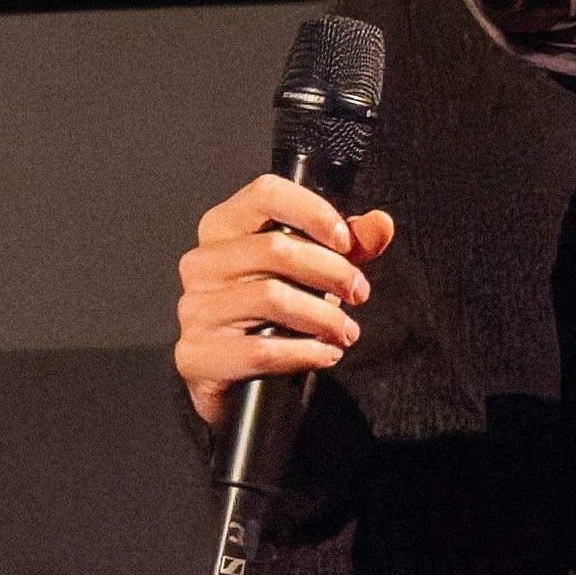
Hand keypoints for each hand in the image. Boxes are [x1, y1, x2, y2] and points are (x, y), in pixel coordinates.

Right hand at [175, 177, 395, 430]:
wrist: (235, 381)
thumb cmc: (271, 316)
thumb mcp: (312, 274)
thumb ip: (346, 247)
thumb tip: (381, 224)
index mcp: (224, 228)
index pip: (265, 193)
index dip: (313, 212)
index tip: (346, 243)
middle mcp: (202, 263)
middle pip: (275, 248)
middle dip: (331, 271)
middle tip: (359, 293)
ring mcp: (194, 309)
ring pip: (271, 298)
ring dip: (323, 317)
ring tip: (345, 331)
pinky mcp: (196, 355)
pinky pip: (261, 350)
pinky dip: (304, 353)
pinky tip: (324, 355)